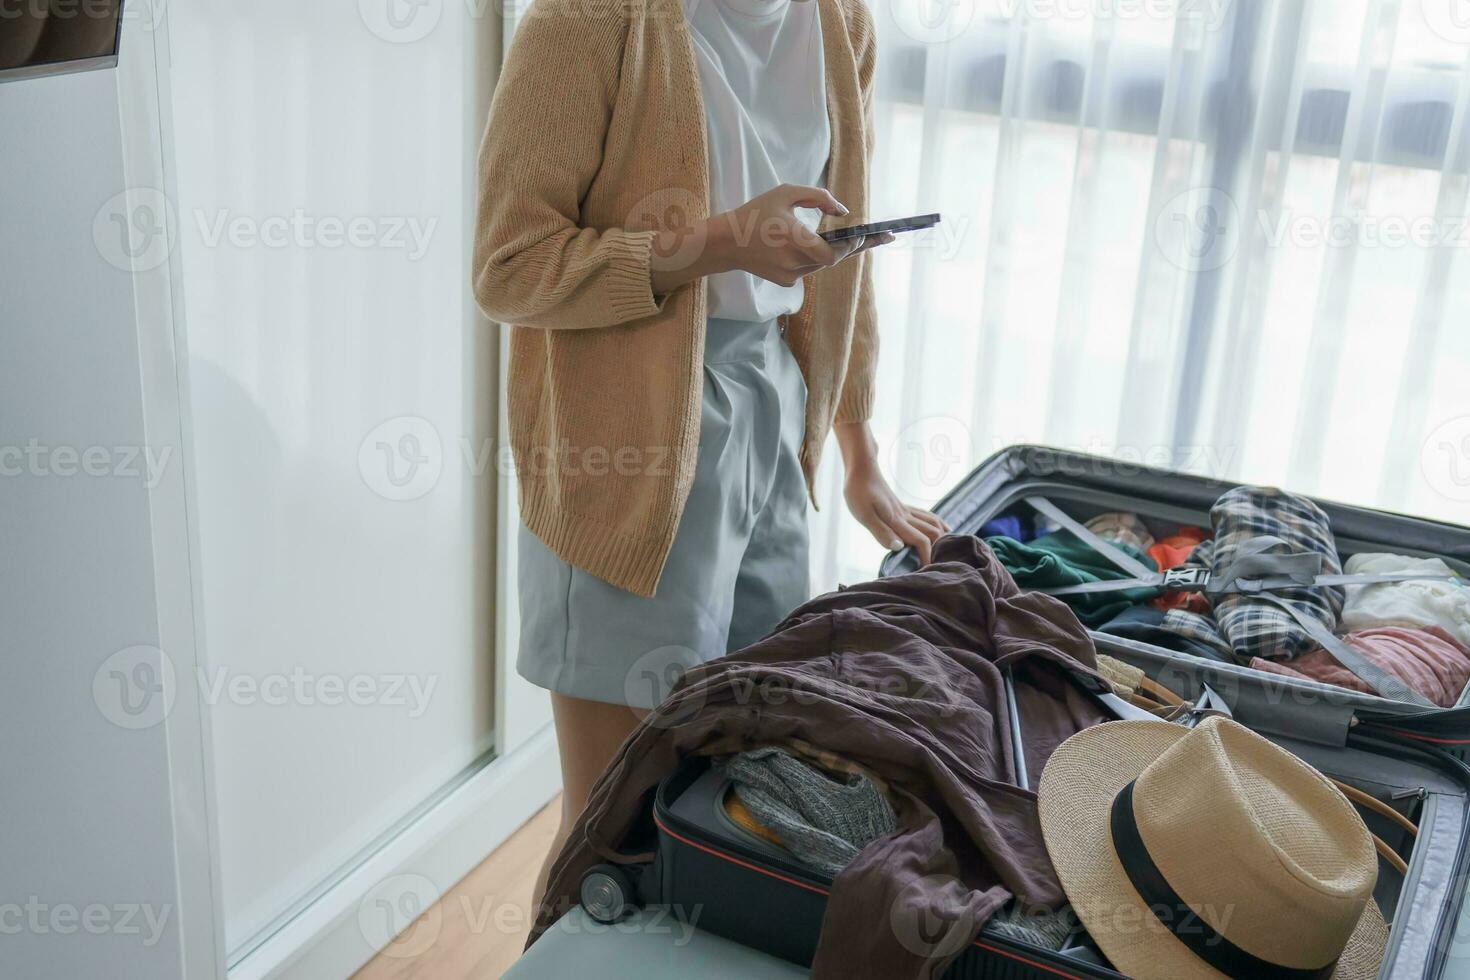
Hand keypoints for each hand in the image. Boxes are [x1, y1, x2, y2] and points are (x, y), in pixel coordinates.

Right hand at [713, 183, 892, 286]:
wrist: (726, 244)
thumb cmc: (755, 214)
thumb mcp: (785, 193)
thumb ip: (818, 197)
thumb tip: (844, 212)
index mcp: (794, 240)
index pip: (833, 254)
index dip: (852, 246)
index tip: (867, 235)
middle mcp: (794, 262)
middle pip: (834, 260)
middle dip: (856, 247)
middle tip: (883, 237)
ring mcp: (790, 276)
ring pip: (823, 264)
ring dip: (837, 252)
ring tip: (862, 240)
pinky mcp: (786, 282)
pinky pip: (809, 268)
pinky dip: (817, 256)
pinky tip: (825, 246)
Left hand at [834, 421, 948, 564]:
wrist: (861, 468)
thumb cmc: (858, 491)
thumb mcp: (863, 515)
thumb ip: (881, 532)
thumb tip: (899, 548)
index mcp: (897, 520)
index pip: (921, 541)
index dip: (927, 557)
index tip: (926, 571)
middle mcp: (906, 515)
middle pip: (934, 532)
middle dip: (940, 549)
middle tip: (940, 564)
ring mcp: (906, 510)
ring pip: (934, 522)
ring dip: (943, 536)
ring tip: (947, 550)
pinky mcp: (903, 506)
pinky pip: (927, 515)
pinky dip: (938, 524)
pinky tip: (939, 530)